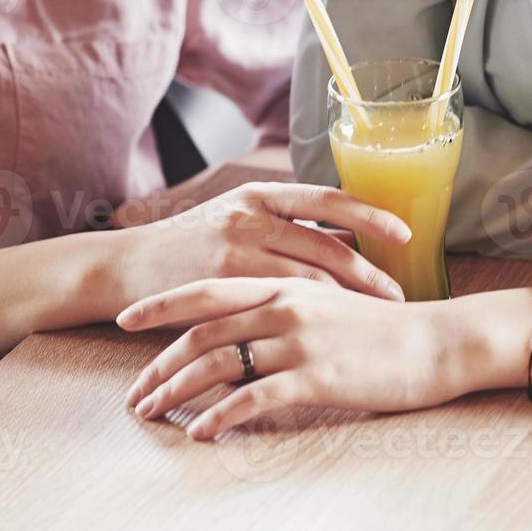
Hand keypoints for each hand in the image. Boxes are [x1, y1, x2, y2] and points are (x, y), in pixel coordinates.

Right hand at [110, 183, 410, 313]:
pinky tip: (330, 335)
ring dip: (349, 301)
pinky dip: (309, 321)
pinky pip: (278, 307)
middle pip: (326, 244)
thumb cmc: (189, 249)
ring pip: (309, 278)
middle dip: (369, 273)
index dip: (369, 214)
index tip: (405, 233)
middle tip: (399, 296)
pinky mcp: (222, 286)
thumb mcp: (238, 222)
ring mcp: (235, 251)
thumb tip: (348, 239)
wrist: (126, 269)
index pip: (327, 197)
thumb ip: (287, 230)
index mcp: (259, 195)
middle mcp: (250, 216)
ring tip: (376, 319)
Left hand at [118, 277, 461, 439]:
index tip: (124, 321)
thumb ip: (288, 308)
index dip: (160, 306)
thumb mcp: (331, 303)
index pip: (206, 291)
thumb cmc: (386, 330)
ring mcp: (299, 341)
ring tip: (154, 415)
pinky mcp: (316, 376)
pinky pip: (252, 398)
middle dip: (158, 364)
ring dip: (177, 391)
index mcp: (284, 284)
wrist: (439, 343)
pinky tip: (199, 433)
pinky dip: (219, 416)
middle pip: (201, 333)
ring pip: (218, 364)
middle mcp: (284, 306)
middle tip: (134, 393)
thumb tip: (250, 326)